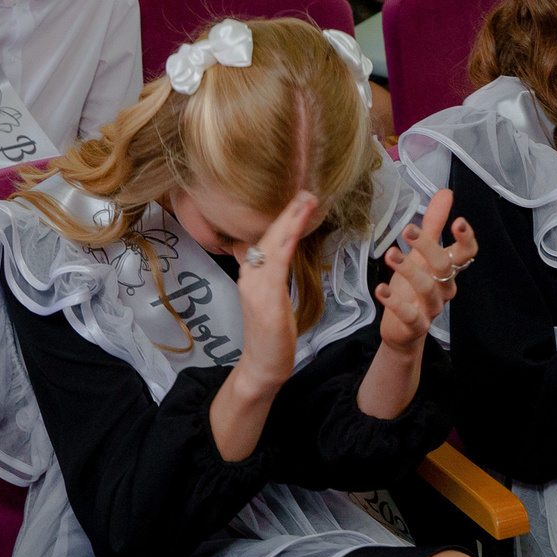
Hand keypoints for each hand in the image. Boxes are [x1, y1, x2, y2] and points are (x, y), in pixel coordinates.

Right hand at [230, 192, 318, 397]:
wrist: (262, 368)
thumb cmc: (272, 335)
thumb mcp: (271, 298)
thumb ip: (273, 275)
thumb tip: (280, 253)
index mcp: (250, 275)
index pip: (266, 238)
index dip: (282, 217)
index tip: (298, 198)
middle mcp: (249, 277)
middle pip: (268, 236)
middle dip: (288, 211)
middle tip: (306, 189)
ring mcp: (255, 288)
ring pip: (273, 245)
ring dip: (290, 220)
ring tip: (307, 199)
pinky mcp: (266, 301)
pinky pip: (278, 265)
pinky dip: (287, 241)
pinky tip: (297, 226)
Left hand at [375, 189, 475, 351]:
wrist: (403, 329)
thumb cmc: (413, 287)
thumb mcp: (421, 253)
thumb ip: (434, 224)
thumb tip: (446, 193)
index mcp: (448, 269)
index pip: (466, 254)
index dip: (466, 239)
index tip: (458, 221)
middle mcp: (444, 287)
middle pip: (443, 266)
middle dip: (427, 247)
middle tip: (408, 229)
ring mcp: (431, 307)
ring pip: (427, 288)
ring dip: (408, 270)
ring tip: (390, 254)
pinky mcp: (416, 325)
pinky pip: (410, 314)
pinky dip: (395, 302)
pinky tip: (381, 289)